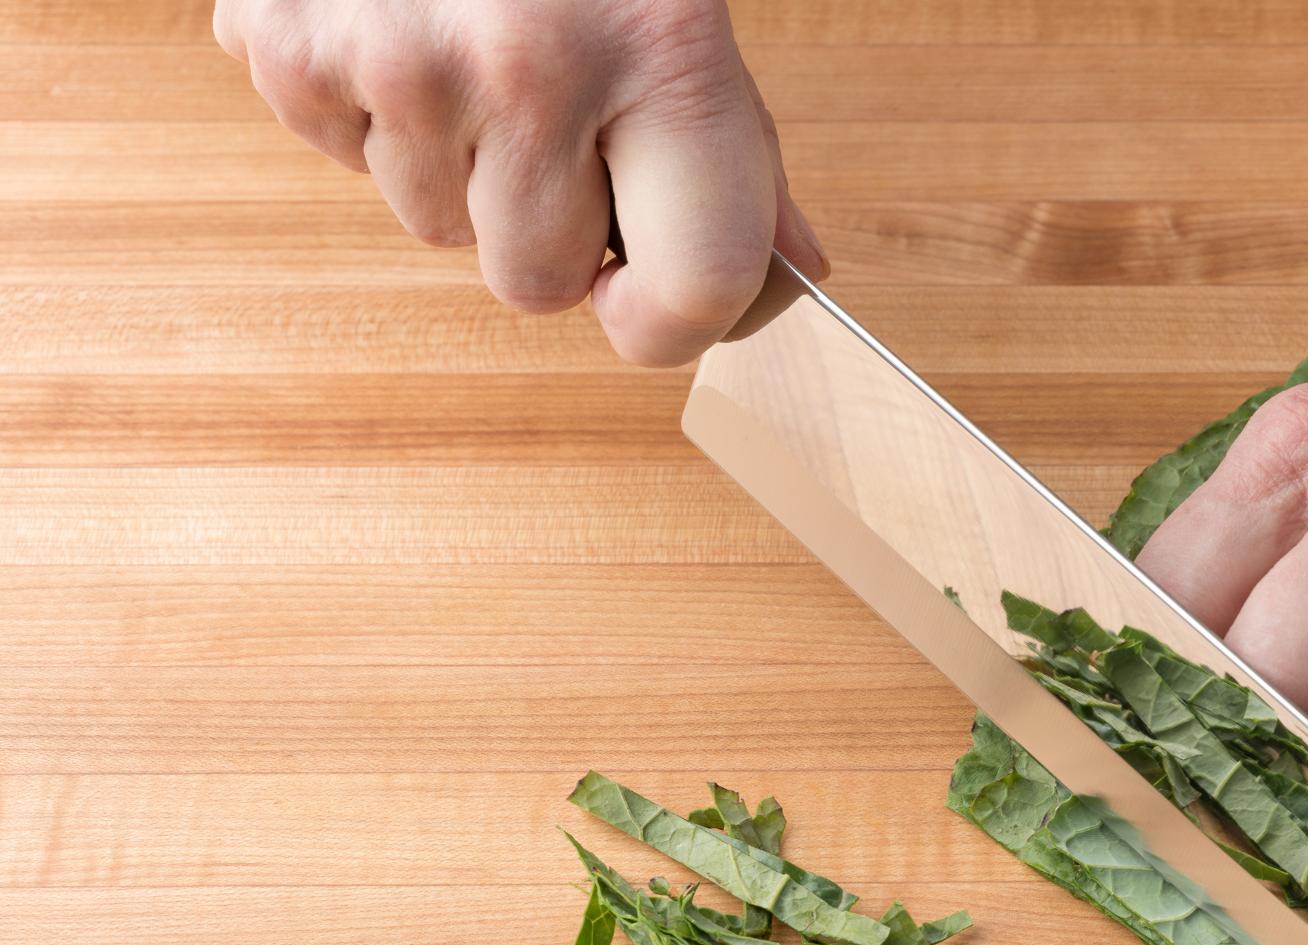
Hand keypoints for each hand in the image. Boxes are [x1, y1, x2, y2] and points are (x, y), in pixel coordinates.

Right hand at [214, 0, 823, 365]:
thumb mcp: (689, 21)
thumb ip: (739, 159)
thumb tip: (791, 275)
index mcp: (663, 55)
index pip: (690, 293)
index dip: (671, 321)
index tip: (652, 293)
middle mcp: (527, 63)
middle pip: (537, 284)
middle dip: (550, 228)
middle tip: (554, 116)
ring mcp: (395, 56)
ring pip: (437, 230)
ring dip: (462, 169)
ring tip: (476, 50)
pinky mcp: (285, 41)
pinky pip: (347, 162)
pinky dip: (378, 118)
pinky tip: (409, 31)